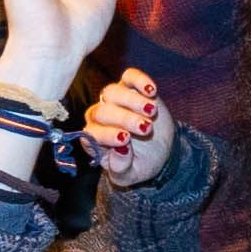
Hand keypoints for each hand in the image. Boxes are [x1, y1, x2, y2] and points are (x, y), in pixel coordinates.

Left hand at [82, 66, 172, 184]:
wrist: (158, 151)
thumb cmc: (139, 163)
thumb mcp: (131, 175)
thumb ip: (121, 167)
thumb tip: (121, 148)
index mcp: (94, 140)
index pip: (92, 133)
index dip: (107, 135)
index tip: (126, 139)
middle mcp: (100, 117)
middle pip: (103, 111)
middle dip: (125, 119)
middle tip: (146, 128)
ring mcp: (114, 100)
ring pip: (112, 92)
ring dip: (132, 101)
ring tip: (151, 111)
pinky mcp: (130, 87)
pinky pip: (129, 76)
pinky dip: (139, 80)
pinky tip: (152, 91)